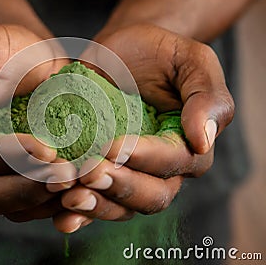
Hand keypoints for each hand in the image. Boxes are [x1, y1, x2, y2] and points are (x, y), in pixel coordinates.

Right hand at [0, 24, 73, 220]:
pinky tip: (81, 188)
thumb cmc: (0, 50)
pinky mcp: (24, 178)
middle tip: (68, 175)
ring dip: (46, 199)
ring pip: (14, 207)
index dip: (8, 156)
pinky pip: (34, 205)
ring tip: (79, 182)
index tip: (46, 147)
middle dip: (31, 186)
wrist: (33, 58)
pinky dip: (57, 201)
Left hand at [53, 23, 232, 231]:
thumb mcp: (192, 61)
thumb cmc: (158, 54)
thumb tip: (203, 142)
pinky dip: (80, 215)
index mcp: (189, 145)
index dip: (145, 159)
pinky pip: (97, 200)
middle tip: (87, 172)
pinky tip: (62, 217)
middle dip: (118, 186)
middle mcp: (162, 168)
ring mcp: (131, 173)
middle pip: (150, 195)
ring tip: (70, 196)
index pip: (174, 162)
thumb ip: (206, 96)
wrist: (121, 51)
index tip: (111, 146)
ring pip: (122, 207)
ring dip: (97, 206)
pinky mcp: (104, 172)